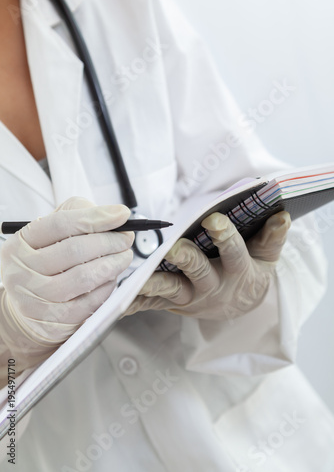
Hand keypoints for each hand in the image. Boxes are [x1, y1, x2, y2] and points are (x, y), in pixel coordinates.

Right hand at [0, 197, 133, 368]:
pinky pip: (89, 302)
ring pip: (84, 277)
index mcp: (21, 244)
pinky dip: (107, 288)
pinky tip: (112, 278)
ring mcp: (36, 299)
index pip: (60, 224)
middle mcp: (22, 271)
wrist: (28, 310)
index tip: (122, 214)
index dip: (95, 217)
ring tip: (124, 257)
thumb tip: (114, 215)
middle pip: (75, 250)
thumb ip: (78, 216)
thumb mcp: (51, 236)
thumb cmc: (46, 264)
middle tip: (126, 238)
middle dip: (109, 241)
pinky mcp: (53, 322)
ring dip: (113, 264)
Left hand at [125, 211, 290, 320]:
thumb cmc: (251, 271)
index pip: (234, 252)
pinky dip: (137, 300)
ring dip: (154, 283)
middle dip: (187, 259)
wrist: (238, 305)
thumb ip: (273, 237)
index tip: (213, 219)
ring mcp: (191, 296)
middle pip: (199, 271)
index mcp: (238, 271)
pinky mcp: (174, 302)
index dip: (225, 236)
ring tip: (137, 278)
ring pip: (171, 289)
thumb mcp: (266, 257)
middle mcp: (214, 286)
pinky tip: (119, 299)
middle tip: (173, 248)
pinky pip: (153, 302)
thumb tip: (282, 214)